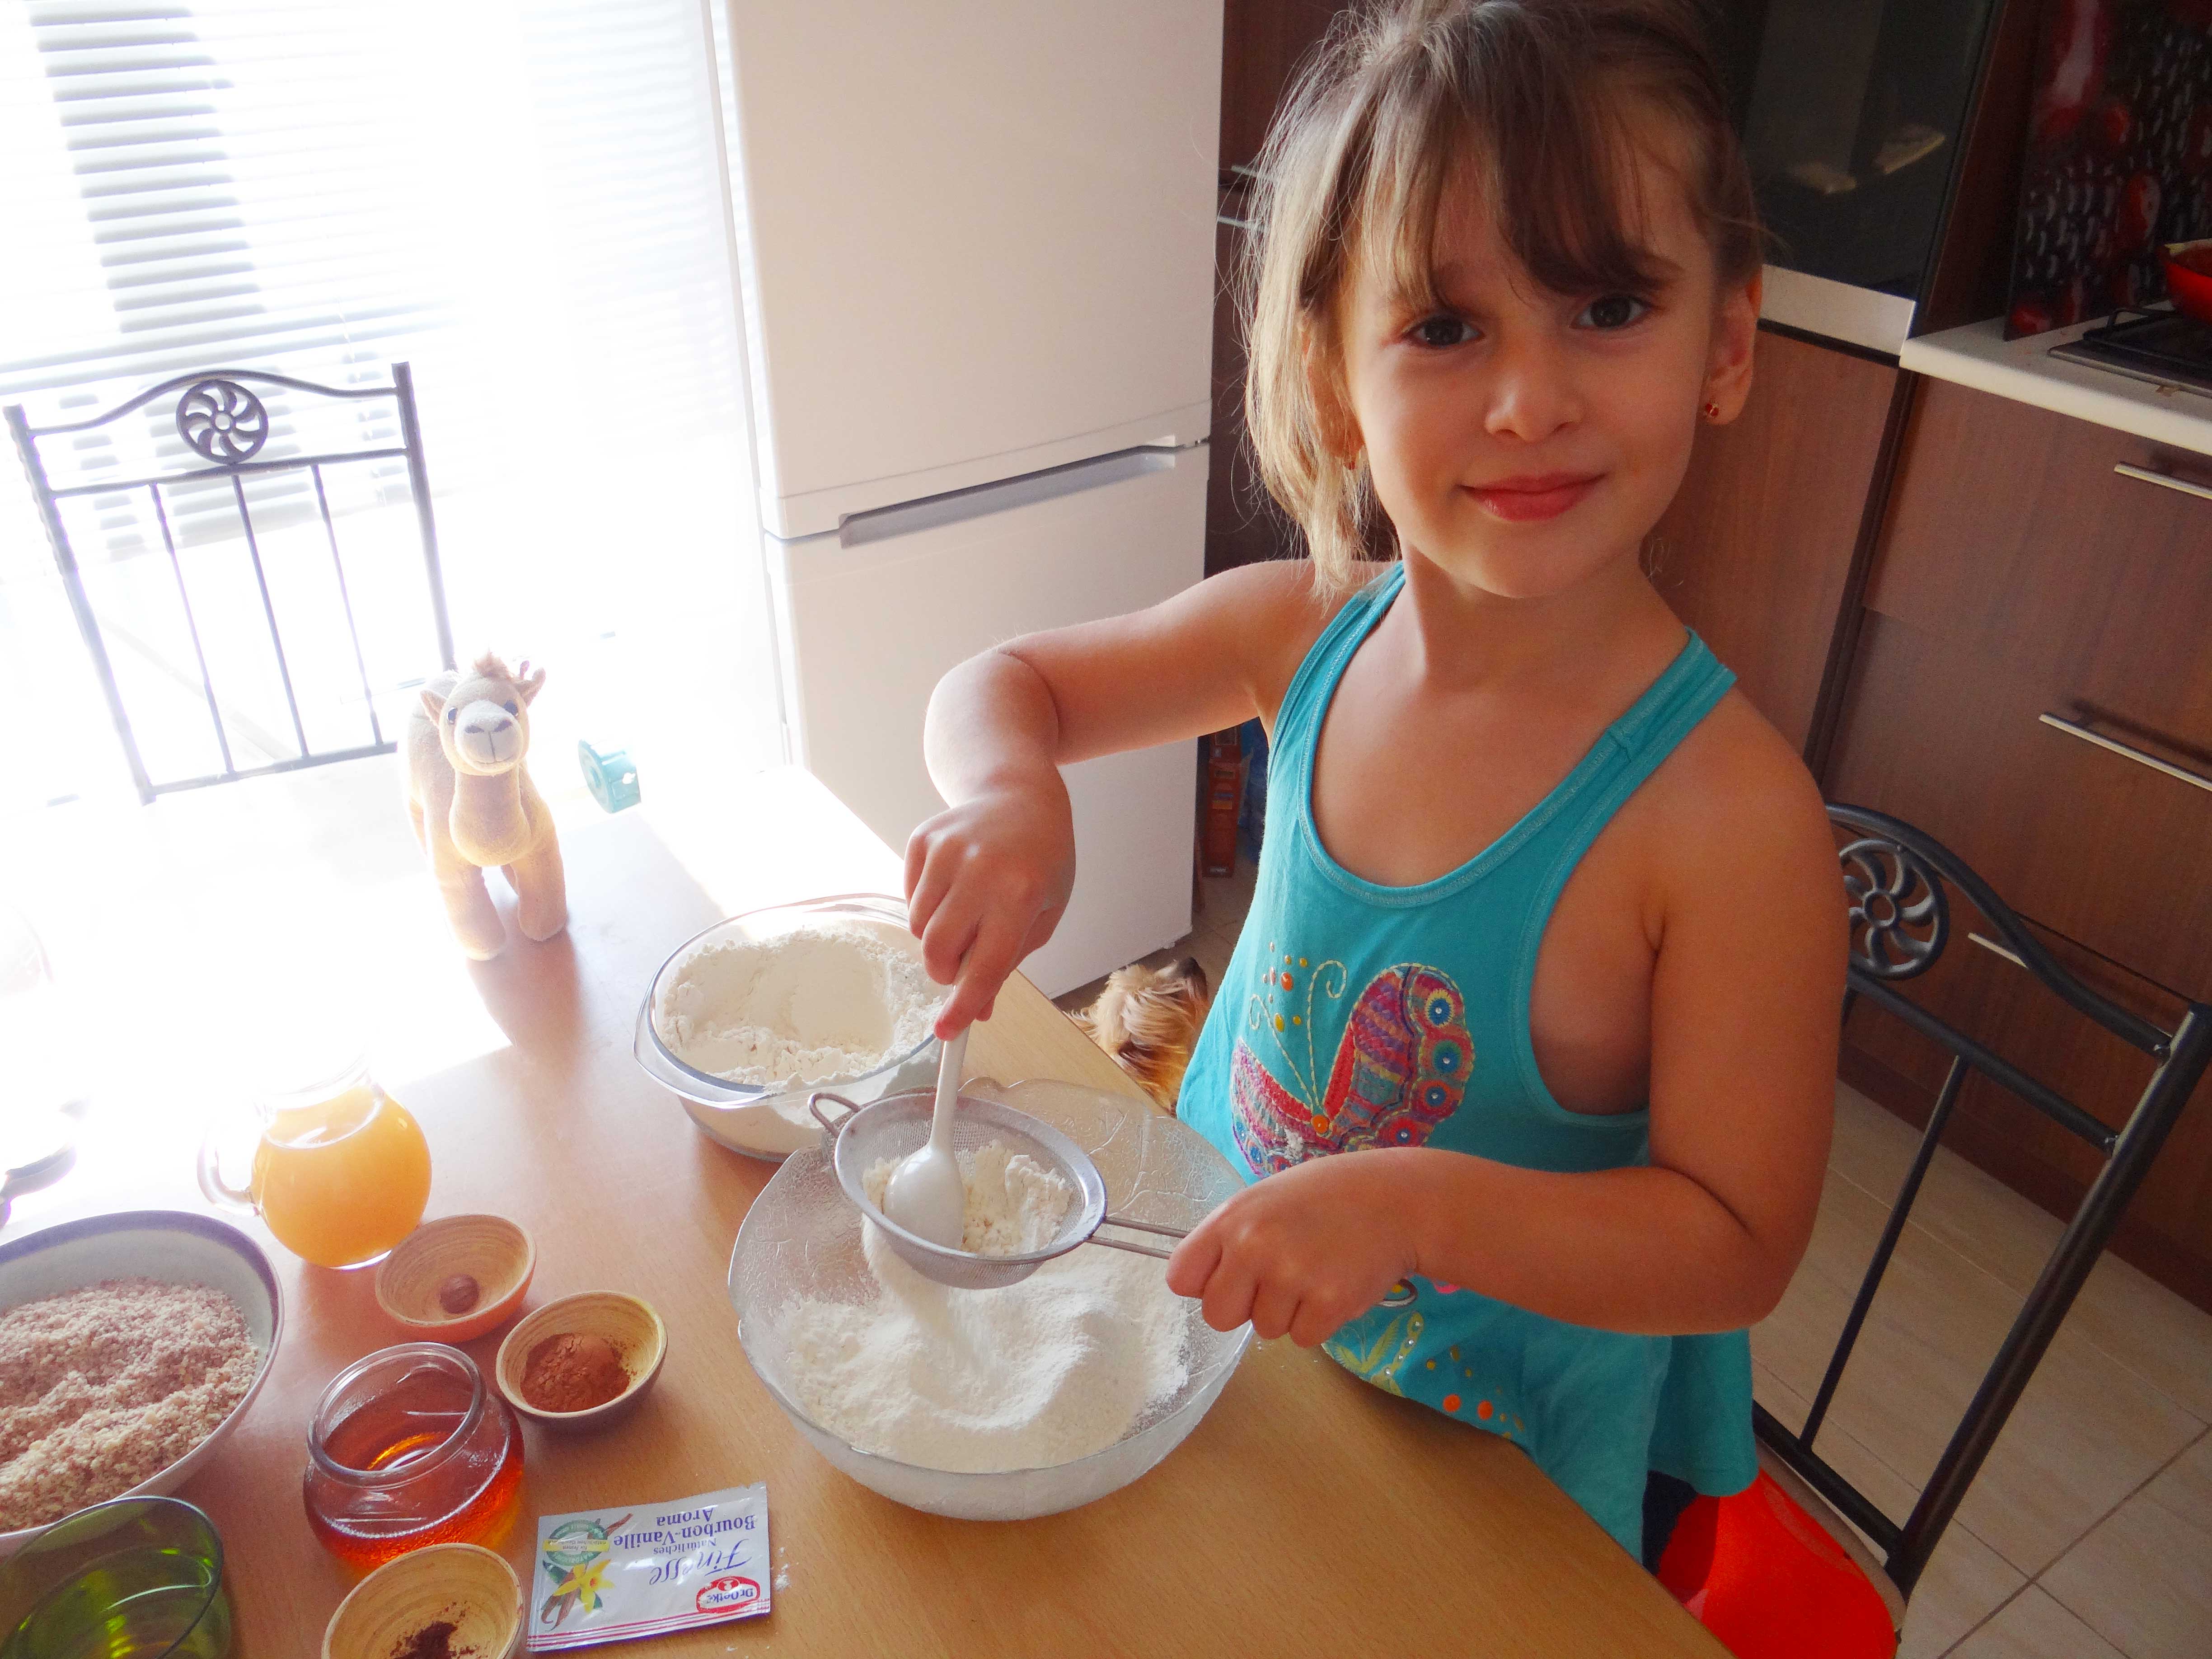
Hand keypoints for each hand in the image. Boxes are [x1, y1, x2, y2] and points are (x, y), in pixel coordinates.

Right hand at [903, 772, 1074, 1035]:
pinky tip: (954, 885)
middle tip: (961, 965)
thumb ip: (1010, 962)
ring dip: (938, 937)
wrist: (1019, 794)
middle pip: (938, 951)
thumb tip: (976, 1011)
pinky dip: (927, 906)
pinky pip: (909, 898)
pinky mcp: (922, 840)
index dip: (964, 1005)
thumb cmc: (1040, 859)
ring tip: (967, 911)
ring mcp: (946, 851)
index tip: (947, 1032)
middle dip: (945, 972)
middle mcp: (979, 870)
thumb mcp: (1044, 913)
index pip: (985, 965)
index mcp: (1019, 893)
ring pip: (919, 928)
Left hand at [1165, 1153, 1421, 1346]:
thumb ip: (1229, 1239)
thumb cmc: (1325, 1198)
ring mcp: (1291, 1277)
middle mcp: (1254, 1247)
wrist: (1396, 1200)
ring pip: (1265, 1329)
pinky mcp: (1328, 1304)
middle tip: (1277, 1280)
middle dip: (1243, 1308)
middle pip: (1217, 1316)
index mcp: (1232, 1219)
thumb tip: (1199, 1286)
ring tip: (1316, 1270)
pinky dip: (1318, 1322)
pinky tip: (1335, 1284)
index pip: (1181, 1277)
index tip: (1228, 1278)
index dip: (1204, 1284)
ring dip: (1288, 1312)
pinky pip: (1302, 1338)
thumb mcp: (1264, 1201)